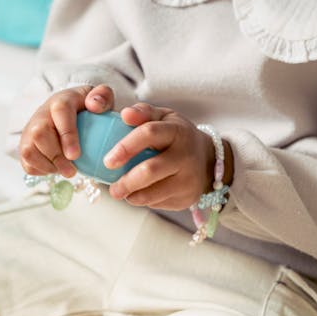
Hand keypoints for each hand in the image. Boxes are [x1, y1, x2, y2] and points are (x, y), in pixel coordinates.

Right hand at [19, 84, 114, 177]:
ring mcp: (30, 130)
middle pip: (39, 134)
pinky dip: (41, 170)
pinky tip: (56, 168)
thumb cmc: (87, 108)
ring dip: (48, 166)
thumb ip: (103, 95)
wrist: (69, 112)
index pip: (60, 112)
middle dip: (56, 157)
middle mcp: (41, 114)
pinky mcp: (25, 144)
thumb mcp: (101, 97)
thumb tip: (95, 106)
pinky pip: (26, 162)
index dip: (67, 134)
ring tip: (66, 170)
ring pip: (28, 150)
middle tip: (72, 171)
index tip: (75, 155)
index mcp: (61, 101)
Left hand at [105, 103, 232, 210]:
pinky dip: (144, 200)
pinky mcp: (188, 198)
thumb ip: (143, 112)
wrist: (208, 159)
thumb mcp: (163, 118)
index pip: (149, 134)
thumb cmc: (176, 136)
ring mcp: (189, 179)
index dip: (126, 147)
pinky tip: (139, 194)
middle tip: (112, 189)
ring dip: (132, 196)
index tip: (108, 161)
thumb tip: (125, 114)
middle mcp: (186, 155)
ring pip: (154, 192)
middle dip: (127, 181)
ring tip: (120, 193)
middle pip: (151, 170)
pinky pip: (159, 203)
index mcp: (177, 130)